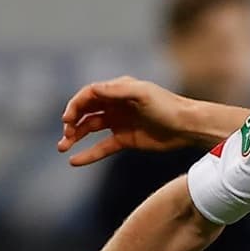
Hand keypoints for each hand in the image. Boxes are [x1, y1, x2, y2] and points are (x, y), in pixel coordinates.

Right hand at [57, 76, 198, 166]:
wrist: (187, 127)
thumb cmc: (167, 106)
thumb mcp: (142, 94)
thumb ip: (116, 91)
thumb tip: (92, 90)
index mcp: (117, 89)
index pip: (88, 95)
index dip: (75, 106)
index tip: (67, 119)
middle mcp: (115, 104)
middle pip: (86, 112)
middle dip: (72, 122)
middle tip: (65, 135)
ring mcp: (119, 123)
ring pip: (90, 130)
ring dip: (75, 137)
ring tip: (62, 148)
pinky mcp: (125, 140)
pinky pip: (102, 147)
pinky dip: (89, 154)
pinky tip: (74, 161)